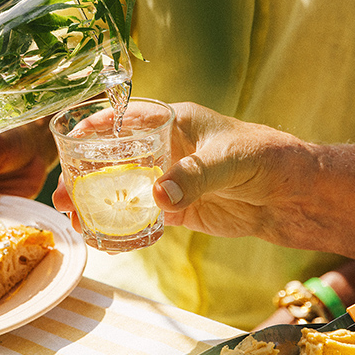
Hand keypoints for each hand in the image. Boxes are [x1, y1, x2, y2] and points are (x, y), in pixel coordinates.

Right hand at [52, 102, 312, 242]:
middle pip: (113, 157)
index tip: (68, 140)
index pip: (125, 118)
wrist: (293, 196)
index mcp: (174, 121)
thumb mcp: (230, 160)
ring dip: (95, 202)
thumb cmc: (267, 158)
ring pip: (121, 188)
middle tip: (61, 195)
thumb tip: (158, 196)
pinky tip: (100, 236)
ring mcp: (169, 179)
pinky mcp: (177, 208)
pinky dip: (120, 225)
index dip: (94, 126)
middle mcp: (165, 148)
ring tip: (72, 218)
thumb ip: (195, 176)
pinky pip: (141, 215)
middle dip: (82, 173)